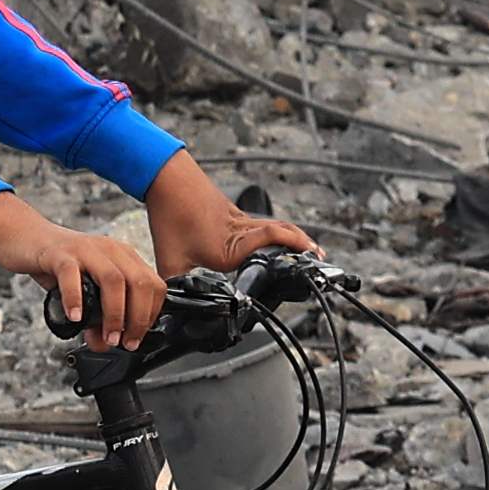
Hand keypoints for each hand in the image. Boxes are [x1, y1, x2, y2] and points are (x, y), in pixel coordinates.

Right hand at [0, 193, 162, 349]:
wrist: (24, 236)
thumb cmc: (58, 264)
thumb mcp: (84, 293)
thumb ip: (96, 318)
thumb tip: (103, 343)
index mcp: (122, 257)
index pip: (153, 284)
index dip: (151, 314)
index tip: (137, 336)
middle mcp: (109, 250)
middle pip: (140, 283)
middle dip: (138, 318)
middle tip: (125, 342)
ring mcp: (85, 250)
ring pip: (114, 280)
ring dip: (114, 314)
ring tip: (106, 336)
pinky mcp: (59, 254)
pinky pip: (72, 275)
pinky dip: (76, 299)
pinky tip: (75, 317)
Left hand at [142, 150, 311, 280]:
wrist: (167, 178)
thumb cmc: (170, 216)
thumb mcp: (169, 262)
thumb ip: (176, 290)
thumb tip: (175, 311)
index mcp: (232, 247)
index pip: (272, 242)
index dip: (294, 246)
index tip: (309, 258)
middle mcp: (241, 231)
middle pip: (283, 232)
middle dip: (304, 244)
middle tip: (321, 258)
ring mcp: (239, 220)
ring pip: (276, 226)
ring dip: (294, 236)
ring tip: (308, 249)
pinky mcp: (233, 214)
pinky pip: (262, 223)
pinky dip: (277, 231)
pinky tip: (276, 240)